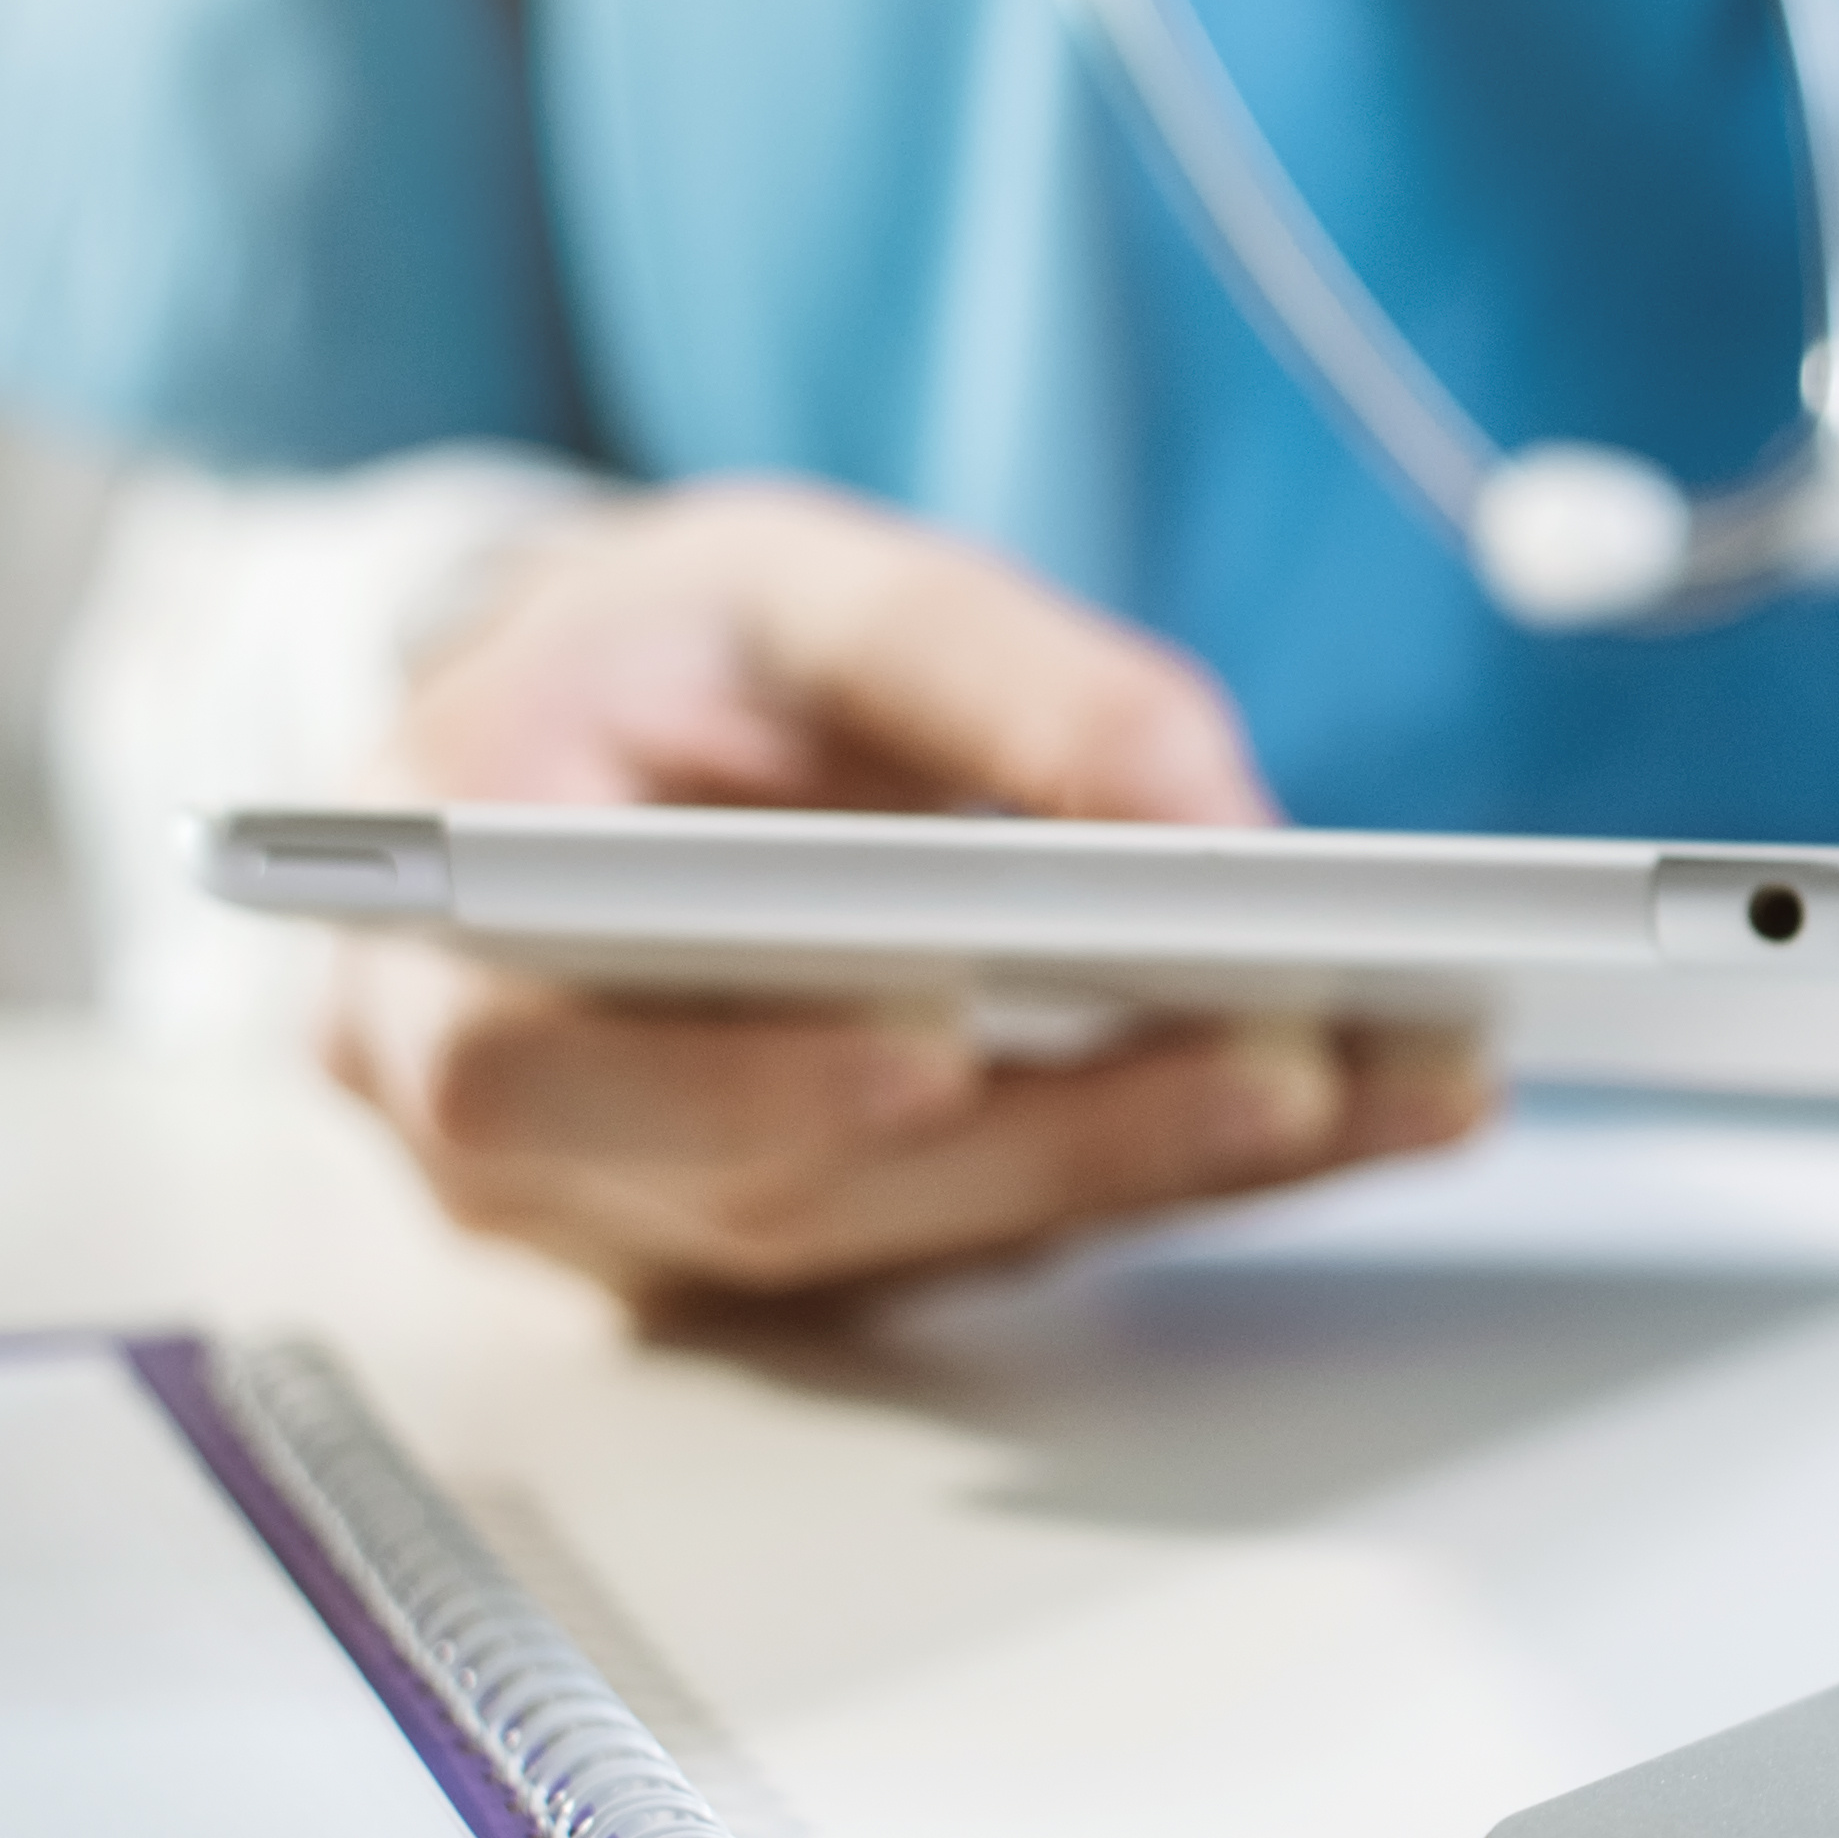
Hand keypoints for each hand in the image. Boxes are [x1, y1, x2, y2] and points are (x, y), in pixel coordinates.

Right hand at [324, 480, 1487, 1303]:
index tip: (943, 1041)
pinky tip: (1362, 1103)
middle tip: (1291, 1071)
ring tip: (1399, 1077)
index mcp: (439, 940)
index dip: (743, 1077)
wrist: (604, 737)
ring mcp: (667, 1224)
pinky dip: (1186, 1169)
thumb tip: (1208, 816)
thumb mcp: (799, 579)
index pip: (534, 1061)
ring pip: (927, 1241)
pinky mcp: (816, 1257)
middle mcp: (529, 1132)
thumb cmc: (671, 657)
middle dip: (1063, 1134)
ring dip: (1178, 1168)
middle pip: (790, 1191)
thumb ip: (992, 675)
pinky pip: (1004, 1237)